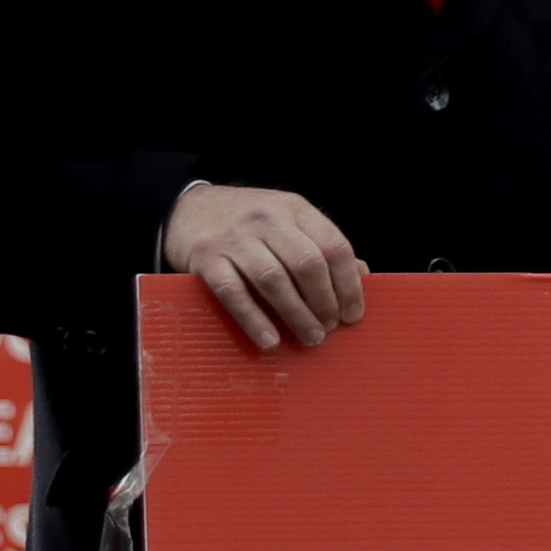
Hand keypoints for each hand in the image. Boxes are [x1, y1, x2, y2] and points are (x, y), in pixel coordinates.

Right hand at [161, 182, 367, 350]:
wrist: (189, 210)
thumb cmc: (250, 225)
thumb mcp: (290, 222)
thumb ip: (323, 246)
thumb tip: (361, 277)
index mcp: (295, 209)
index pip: (334, 247)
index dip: (348, 286)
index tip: (353, 315)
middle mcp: (266, 218)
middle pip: (307, 264)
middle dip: (324, 302)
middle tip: (330, 328)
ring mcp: (234, 237)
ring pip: (274, 279)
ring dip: (296, 315)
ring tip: (311, 338)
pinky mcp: (206, 258)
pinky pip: (233, 293)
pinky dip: (254, 320)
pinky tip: (270, 341)